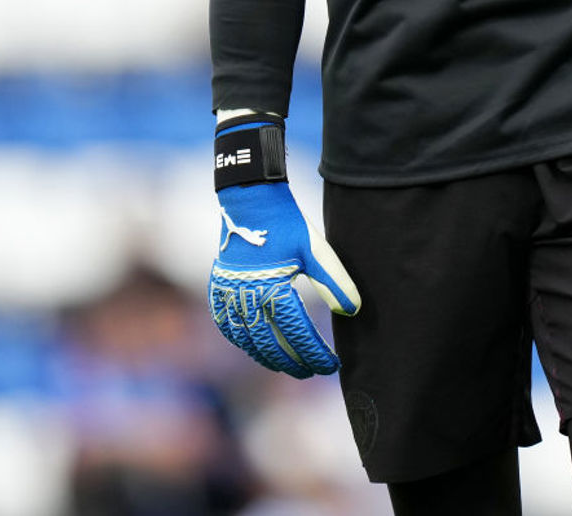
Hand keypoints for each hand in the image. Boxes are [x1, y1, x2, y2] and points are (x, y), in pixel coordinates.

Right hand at [209, 181, 359, 376]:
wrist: (251, 200)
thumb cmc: (287, 224)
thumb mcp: (316, 250)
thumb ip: (334, 282)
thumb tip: (353, 310)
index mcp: (273, 288)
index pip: (298, 334)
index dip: (316, 354)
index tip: (332, 365)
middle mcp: (247, 297)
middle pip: (272, 345)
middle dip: (294, 362)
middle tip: (314, 370)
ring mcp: (229, 295)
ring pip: (248, 341)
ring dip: (269, 357)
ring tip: (289, 366)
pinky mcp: (218, 289)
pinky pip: (228, 327)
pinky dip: (244, 342)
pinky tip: (257, 348)